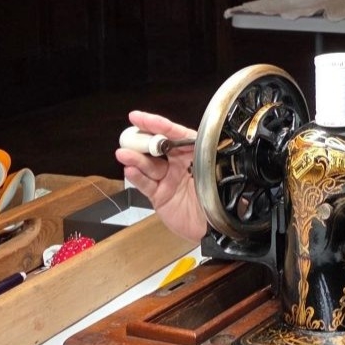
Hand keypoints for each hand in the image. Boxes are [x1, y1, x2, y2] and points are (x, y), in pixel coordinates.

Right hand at [114, 110, 205, 240]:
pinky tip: (130, 170)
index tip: (139, 117)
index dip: (157, 124)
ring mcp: (167, 179)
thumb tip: (202, 136)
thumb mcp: (216, 172)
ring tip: (124, 153)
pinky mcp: (159, 195)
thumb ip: (207, 155)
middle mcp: (178, 164)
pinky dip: (137, 177)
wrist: (216, 227)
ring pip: (148, 165)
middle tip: (130, 136)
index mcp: (194, 153)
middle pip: (156, 148)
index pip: (175, 134)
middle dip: (142, 140)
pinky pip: (146, 184)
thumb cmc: (220, 197)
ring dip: (135, 158)